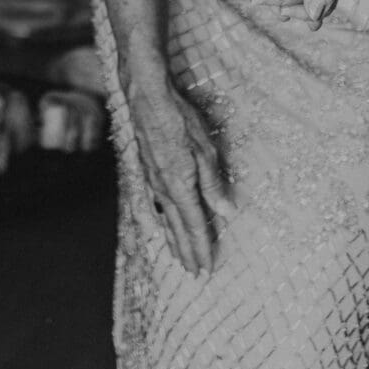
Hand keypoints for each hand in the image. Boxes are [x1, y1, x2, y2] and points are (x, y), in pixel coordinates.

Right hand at [125, 73, 230, 274]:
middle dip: (186, 251)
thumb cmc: (179, 117)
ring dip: (172, 239)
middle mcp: (162, 187)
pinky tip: (155, 224)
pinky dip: (156, 220)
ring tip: (177, 256)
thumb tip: (224, 211)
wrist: (146, 95)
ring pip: (163, 217)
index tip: (207, 268)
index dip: (201, 247)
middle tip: (193, 273)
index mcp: (180, 184)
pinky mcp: (144, 168)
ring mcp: (150, 179)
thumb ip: (212, 182)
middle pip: (177, 227)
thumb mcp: (205, 148)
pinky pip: (151, 203)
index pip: (194, 224)